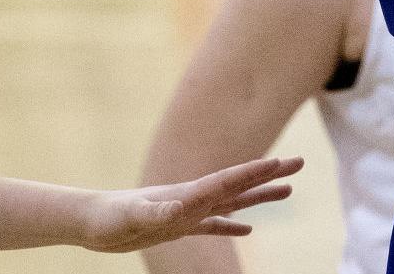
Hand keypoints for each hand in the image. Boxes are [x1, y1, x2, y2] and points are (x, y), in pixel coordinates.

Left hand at [79, 155, 302, 251]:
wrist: (93, 221)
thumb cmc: (110, 217)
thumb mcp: (131, 217)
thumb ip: (154, 211)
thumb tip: (178, 208)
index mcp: (189, 193)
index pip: (230, 181)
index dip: (256, 172)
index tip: (283, 162)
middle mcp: (194, 197)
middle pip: (241, 185)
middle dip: (270, 174)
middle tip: (300, 163)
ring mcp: (189, 211)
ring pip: (234, 203)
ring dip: (260, 196)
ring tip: (288, 191)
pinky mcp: (179, 227)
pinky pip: (214, 226)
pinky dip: (233, 226)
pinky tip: (247, 230)